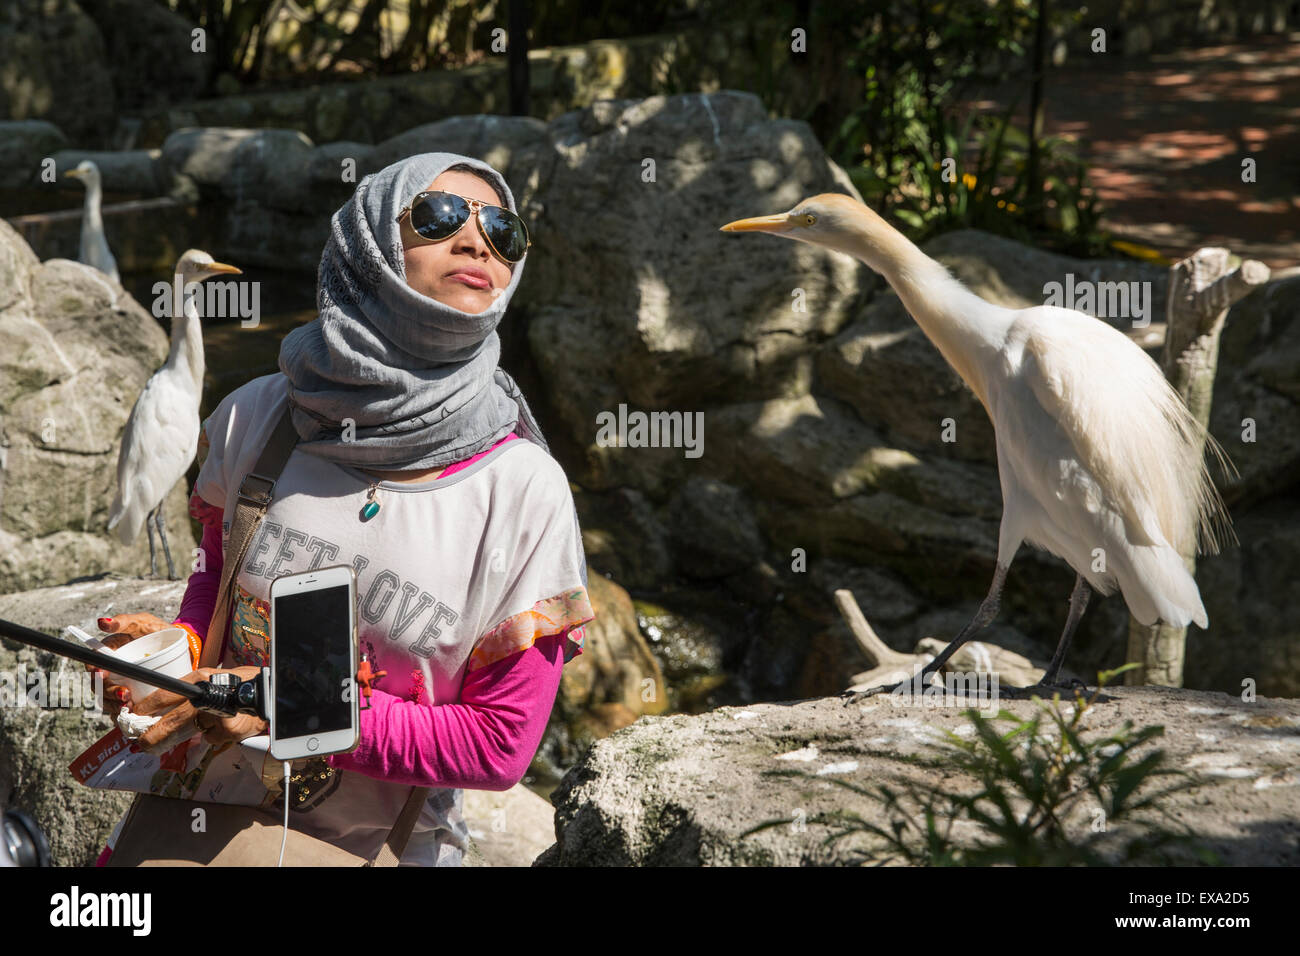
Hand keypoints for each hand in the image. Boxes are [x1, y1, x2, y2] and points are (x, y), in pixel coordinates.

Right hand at [88, 612, 172, 716]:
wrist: (182, 649)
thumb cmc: (158, 633)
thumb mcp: (144, 623)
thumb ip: (125, 621)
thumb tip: (102, 622)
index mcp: (109, 655)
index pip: (93, 665)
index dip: (94, 671)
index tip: (103, 674)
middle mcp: (112, 673)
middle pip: (99, 687)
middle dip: (108, 693)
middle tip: (124, 694)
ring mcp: (121, 687)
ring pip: (108, 703)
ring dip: (116, 707)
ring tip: (130, 706)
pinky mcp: (133, 700)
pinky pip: (123, 713)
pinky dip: (126, 717)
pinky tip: (135, 717)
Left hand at [134, 666, 266, 751]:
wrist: (270, 692)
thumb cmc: (240, 686)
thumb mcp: (213, 681)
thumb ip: (192, 694)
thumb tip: (163, 712)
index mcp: (198, 678)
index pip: (165, 693)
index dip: (147, 706)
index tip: (133, 715)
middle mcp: (206, 693)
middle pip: (172, 718)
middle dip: (153, 734)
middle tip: (140, 744)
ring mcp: (217, 711)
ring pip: (189, 730)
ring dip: (172, 740)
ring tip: (157, 747)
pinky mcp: (227, 727)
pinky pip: (211, 737)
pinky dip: (214, 736)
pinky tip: (224, 727)